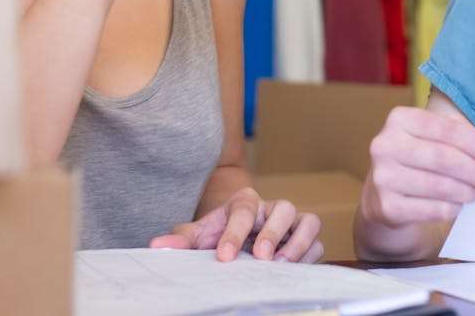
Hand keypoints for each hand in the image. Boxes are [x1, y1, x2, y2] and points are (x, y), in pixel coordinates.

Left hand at [149, 187, 323, 262]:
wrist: (235, 235)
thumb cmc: (219, 234)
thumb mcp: (199, 235)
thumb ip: (181, 240)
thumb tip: (157, 247)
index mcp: (245, 203)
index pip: (244, 210)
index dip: (234, 233)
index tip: (223, 257)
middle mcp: (272, 208)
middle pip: (283, 208)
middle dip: (273, 232)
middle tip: (260, 256)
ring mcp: (292, 223)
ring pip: (308, 220)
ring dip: (298, 242)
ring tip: (282, 264)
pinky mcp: (305, 239)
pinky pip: (318, 242)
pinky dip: (310, 255)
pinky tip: (294, 271)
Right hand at [359, 105, 474, 227]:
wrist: (382, 195)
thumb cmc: (418, 160)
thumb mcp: (431, 138)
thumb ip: (460, 136)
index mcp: (400, 119)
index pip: (449, 130)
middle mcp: (385, 144)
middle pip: (445, 158)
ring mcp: (383, 176)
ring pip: (440, 185)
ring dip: (468, 191)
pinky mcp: (387, 206)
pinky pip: (432, 209)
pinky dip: (452, 208)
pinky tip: (458, 205)